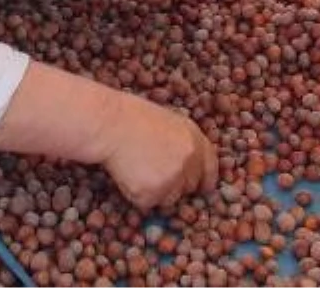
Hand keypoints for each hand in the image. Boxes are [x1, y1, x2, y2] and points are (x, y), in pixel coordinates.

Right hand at [97, 92, 217, 210]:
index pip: (210, 167)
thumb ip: (182, 142)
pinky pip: (147, 202)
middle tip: (154, 173)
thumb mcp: (168, 121)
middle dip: (175, 185)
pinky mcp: (152, 194)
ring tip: (136, 168)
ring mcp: (172, 179)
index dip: (205, 179)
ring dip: (156, 191)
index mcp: (195, 139)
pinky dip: (137, 194)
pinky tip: (127, 174)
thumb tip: (186, 164)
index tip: (201, 187)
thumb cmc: (131, 117)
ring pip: (169, 198)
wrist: (109, 124)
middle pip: (189, 186)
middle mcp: (189, 161)